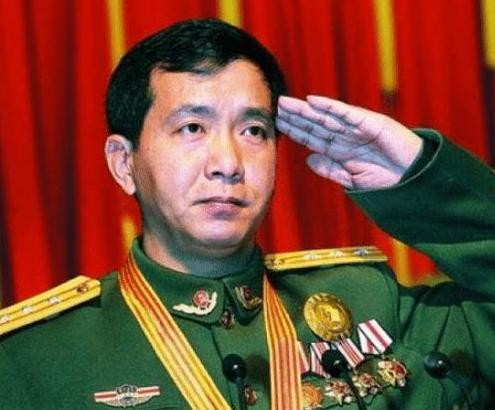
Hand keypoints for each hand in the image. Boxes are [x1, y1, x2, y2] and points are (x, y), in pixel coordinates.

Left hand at [276, 95, 422, 188]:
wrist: (414, 182)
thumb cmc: (387, 182)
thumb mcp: (352, 179)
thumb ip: (331, 169)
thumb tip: (308, 160)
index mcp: (341, 150)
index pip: (313, 138)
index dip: (295, 130)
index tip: (278, 124)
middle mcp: (347, 137)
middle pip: (316, 124)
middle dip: (296, 116)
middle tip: (276, 106)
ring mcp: (358, 129)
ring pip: (326, 117)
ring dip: (306, 110)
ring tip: (287, 103)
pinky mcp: (372, 123)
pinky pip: (348, 114)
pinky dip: (331, 107)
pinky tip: (313, 101)